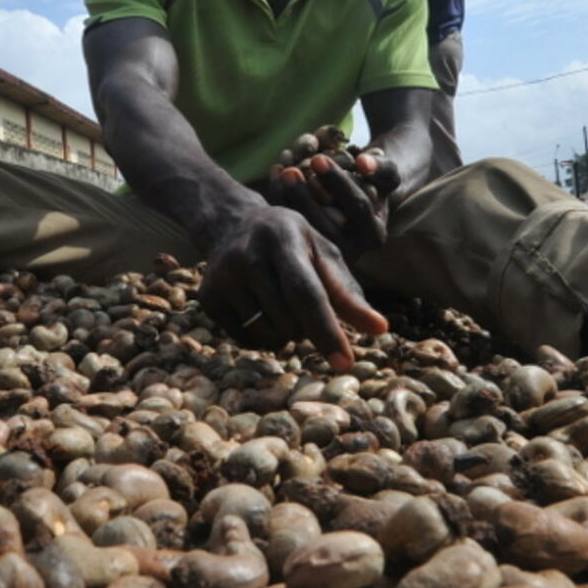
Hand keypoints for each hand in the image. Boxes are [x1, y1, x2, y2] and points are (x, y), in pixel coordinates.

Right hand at [198, 203, 386, 371]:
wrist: (231, 223)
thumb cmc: (290, 242)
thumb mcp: (321, 253)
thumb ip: (347, 292)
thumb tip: (380, 329)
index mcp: (283, 238)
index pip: (306, 293)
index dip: (326, 330)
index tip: (345, 364)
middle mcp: (247, 255)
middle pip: (289, 321)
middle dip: (308, 328)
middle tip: (304, 304)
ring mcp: (222, 276)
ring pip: (268, 336)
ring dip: (286, 334)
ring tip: (282, 304)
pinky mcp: (207, 297)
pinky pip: (246, 340)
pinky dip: (263, 337)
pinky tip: (260, 309)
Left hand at [267, 149, 399, 258]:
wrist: (361, 194)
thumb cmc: (374, 181)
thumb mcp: (386, 174)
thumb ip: (382, 168)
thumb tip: (363, 162)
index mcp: (374, 235)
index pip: (357, 207)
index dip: (338, 181)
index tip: (318, 158)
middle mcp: (351, 249)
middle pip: (326, 223)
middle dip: (306, 195)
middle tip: (290, 170)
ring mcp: (326, 250)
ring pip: (303, 228)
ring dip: (288, 198)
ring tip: (282, 171)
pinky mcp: (307, 244)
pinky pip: (289, 224)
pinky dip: (279, 198)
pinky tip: (275, 173)